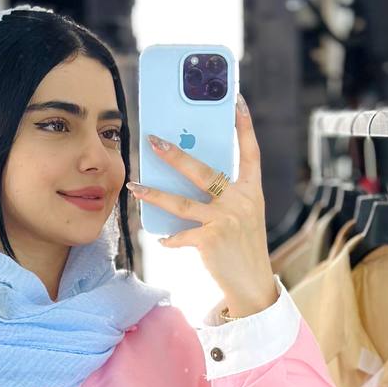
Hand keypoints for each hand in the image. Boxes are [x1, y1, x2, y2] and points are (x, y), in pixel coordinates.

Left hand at [127, 94, 277, 316]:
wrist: (253, 285)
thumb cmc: (244, 248)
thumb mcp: (243, 217)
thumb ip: (225, 197)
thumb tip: (189, 179)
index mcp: (252, 192)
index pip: (250, 152)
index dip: (244, 127)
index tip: (236, 102)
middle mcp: (240, 202)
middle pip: (203, 172)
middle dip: (176, 155)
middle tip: (153, 141)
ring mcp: (225, 220)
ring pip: (182, 202)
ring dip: (154, 194)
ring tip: (135, 186)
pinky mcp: (210, 240)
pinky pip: (181, 234)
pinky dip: (170, 238)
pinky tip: (162, 240)